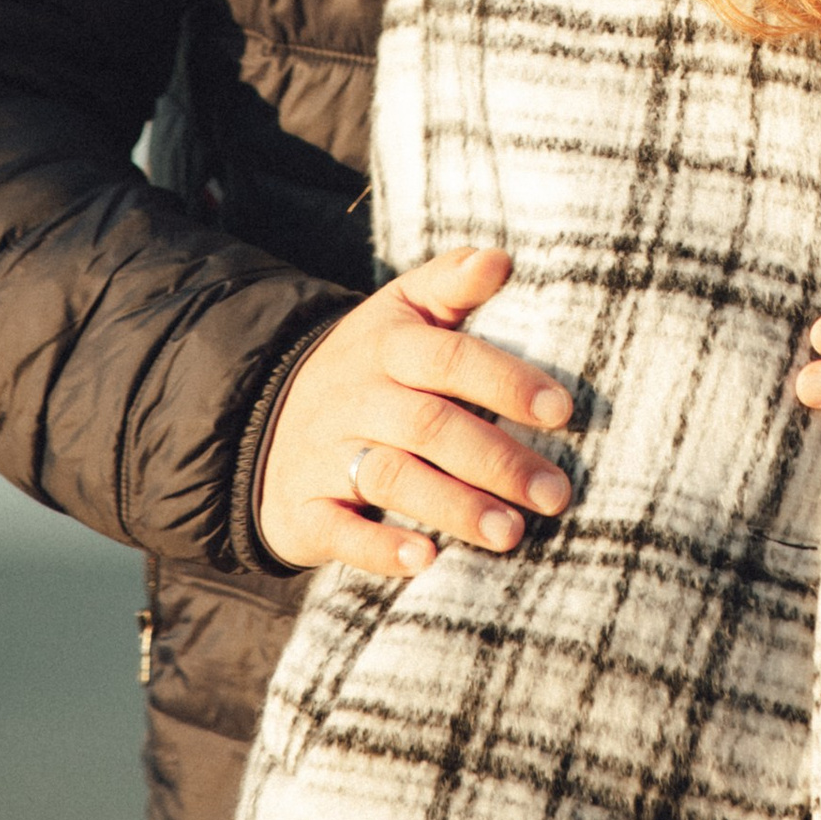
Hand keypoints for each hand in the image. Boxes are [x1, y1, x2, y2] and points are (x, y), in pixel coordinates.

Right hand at [255, 246, 575, 577]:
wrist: (259, 413)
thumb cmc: (366, 364)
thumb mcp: (400, 309)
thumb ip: (452, 282)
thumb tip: (502, 258)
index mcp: (387, 345)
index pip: (449, 357)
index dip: (506, 382)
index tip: (562, 412)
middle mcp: (357, 397)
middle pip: (429, 424)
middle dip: (497, 460)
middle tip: (555, 493)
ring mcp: (326, 454)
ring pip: (391, 477)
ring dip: (455, 507)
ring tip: (512, 533)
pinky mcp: (303, 508)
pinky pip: (338, 530)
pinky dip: (380, 548)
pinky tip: (426, 561)